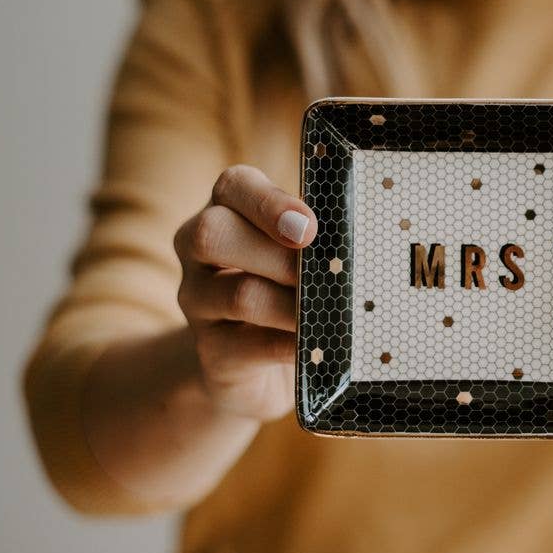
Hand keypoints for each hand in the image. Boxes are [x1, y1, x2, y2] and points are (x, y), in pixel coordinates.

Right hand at [173, 164, 316, 421]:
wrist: (252, 365)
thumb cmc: (288, 289)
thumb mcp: (298, 255)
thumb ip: (316, 241)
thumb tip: (355, 246)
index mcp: (226, 211)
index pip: (234, 186)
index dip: (270, 203)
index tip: (309, 227)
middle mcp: (199, 251)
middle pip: (214, 233)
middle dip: (277, 253)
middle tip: (324, 273)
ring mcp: (198, 302)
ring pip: (239, 294)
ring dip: (292, 306)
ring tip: (333, 314)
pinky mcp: (211, 350)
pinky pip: (249, 346)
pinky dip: (289, 345)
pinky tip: (319, 347)